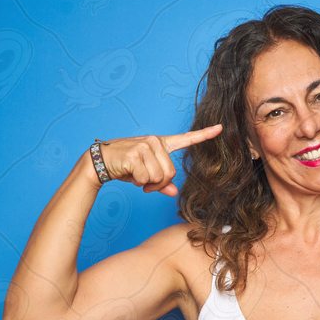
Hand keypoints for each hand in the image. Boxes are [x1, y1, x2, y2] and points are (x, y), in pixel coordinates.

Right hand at [96, 124, 222, 195]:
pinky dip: (138, 182)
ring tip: (134, 175)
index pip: (186, 139)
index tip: (220, 128)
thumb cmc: (124, 167)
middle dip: (157, 183)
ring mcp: (145, 146)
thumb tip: (173, 191)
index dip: (204, 135)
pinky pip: (146, 179)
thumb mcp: (145, 174)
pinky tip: (128, 173)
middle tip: (143, 181)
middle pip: (171, 173)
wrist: (99, 161)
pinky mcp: (136, 154)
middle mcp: (155, 141)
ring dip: (146, 184)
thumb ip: (161, 182)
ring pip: (159, 178)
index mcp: (161, 144)